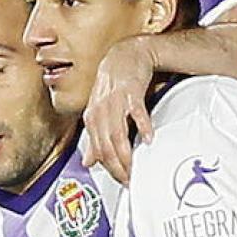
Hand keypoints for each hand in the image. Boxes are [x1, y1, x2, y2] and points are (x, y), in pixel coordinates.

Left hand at [83, 36, 159, 187]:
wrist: (125, 55)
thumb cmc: (113, 85)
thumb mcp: (100, 113)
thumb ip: (95, 139)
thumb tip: (88, 161)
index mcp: (91, 119)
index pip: (97, 151)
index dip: (109, 169)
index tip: (121, 180)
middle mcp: (99, 111)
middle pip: (106, 146)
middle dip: (118, 167)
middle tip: (129, 179)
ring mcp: (114, 102)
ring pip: (117, 134)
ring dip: (126, 154)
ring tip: (135, 167)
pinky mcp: (130, 92)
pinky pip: (136, 113)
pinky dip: (142, 127)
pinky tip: (148, 138)